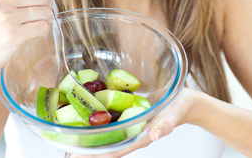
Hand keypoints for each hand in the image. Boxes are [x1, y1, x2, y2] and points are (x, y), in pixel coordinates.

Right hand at [0, 0, 58, 73]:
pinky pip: (42, 27)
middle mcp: (1, 0)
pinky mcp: (13, 35)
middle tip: (39, 11)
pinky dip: (43, 29)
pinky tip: (34, 31)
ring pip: (45, 12)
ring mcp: (7, 18)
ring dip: (45, 18)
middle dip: (46, 4)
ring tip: (34, 22)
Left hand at [69, 87, 194, 157]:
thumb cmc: (180, 106)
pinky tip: (89, 114)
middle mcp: (132, 132)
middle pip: (107, 144)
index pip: (115, 150)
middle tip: (67, 150)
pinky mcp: (129, 112)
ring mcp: (130, 123)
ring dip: (93, 136)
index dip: (97, 155)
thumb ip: (166, 125)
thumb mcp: (174, 113)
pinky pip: (113, 118)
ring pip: (108, 133)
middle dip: (89, 149)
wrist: (184, 99)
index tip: (78, 157)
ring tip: (73, 135)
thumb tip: (154, 136)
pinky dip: (101, 119)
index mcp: (140, 137)